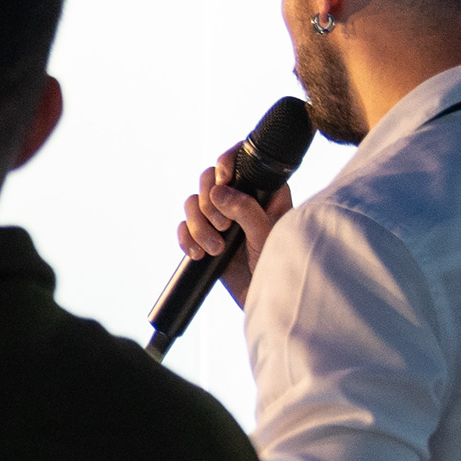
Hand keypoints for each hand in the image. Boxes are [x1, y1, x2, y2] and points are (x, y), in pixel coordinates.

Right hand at [176, 167, 296, 309]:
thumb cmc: (276, 266)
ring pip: (193, 204)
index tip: (223, 178)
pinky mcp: (205, 237)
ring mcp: (221, 218)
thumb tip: (217, 192)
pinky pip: (184, 227)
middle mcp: (240, 200)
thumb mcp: (265, 235)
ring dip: (198, 226)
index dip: (227, 162)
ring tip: (215, 249)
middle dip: (209, 204)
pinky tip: (198, 254)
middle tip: (223, 226)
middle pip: (209, 180)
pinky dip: (186, 239)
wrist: (263, 300)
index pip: (241, 161)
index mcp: (264, 192)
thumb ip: (245, 210)